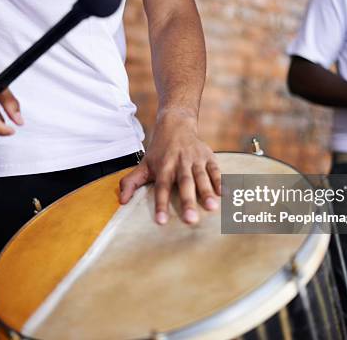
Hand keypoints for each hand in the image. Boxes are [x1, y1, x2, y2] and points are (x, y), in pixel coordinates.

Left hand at [119, 110, 220, 224]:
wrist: (176, 124)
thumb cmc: (159, 151)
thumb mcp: (143, 165)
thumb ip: (131, 182)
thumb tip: (122, 201)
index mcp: (163, 167)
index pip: (161, 188)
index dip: (161, 204)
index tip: (161, 221)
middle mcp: (179, 162)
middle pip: (184, 183)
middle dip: (188, 201)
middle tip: (191, 220)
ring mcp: (195, 159)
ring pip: (201, 176)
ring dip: (207, 192)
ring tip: (212, 208)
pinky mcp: (208, 156)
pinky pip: (215, 169)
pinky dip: (220, 181)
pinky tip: (224, 194)